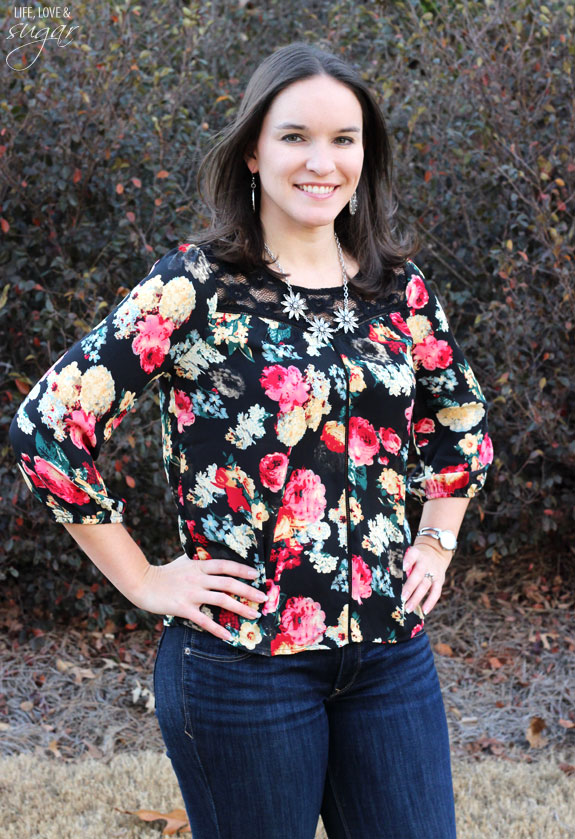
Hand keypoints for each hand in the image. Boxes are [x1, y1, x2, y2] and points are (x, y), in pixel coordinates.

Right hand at [132, 554, 267, 640]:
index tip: (257, 575)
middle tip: (263, 598)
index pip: (225, 565)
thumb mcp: (184, 562)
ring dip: (240, 608)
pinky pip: (204, 620)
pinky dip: (217, 629)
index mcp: (198, 566)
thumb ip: (200, 563)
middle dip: (248, 590)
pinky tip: (228, 636)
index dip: (242, 569)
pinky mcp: (183, 608)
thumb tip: (216, 563)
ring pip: (221, 600)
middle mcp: (197, 578)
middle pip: (228, 583)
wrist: (142, 583)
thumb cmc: (164, 573)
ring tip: (254, 615)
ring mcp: (191, 593)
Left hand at [401, 542, 451, 616]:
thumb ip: (402, 563)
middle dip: (410, 587)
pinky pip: (436, 593)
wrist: (436, 552)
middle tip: (402, 598)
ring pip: (425, 586)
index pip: (412, 555)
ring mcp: (434, 573)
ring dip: (417, 598)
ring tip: (408, 608)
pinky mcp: (440, 581)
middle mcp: (425, 563)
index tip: (403, 568)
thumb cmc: (416, 557)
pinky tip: (424, 611)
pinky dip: (430, 602)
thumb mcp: (410, 553)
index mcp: (416, 553)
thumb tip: (389, 576)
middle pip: (418, 575)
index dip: (408, 561)